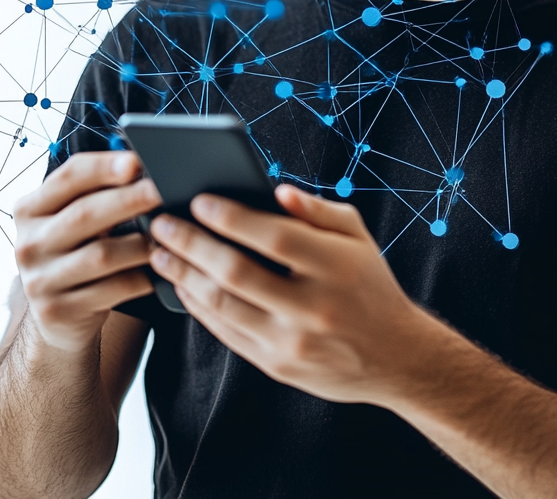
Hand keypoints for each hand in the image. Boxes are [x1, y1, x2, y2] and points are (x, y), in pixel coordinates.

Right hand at [13, 150, 161, 352]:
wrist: (58, 314)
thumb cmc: (76, 251)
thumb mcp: (72, 220)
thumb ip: (95, 193)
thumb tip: (140, 166)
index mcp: (30, 209)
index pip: (68, 177)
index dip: (104, 167)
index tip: (135, 162)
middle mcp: (28, 243)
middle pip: (85, 213)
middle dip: (129, 199)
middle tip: (161, 191)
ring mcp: (39, 281)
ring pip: (101, 255)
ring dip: (140, 242)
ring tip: (166, 234)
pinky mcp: (58, 311)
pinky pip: (112, 289)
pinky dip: (141, 277)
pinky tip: (158, 268)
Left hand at [147, 184, 441, 404]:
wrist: (395, 357)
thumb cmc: (370, 284)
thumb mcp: (357, 236)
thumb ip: (317, 210)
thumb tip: (276, 190)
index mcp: (336, 267)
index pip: (274, 237)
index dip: (232, 217)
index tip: (199, 199)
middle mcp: (313, 307)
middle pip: (238, 272)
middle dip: (192, 244)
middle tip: (163, 222)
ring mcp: (292, 342)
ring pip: (223, 305)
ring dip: (184, 276)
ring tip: (161, 251)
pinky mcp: (277, 367)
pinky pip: (226, 333)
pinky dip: (198, 307)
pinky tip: (182, 284)